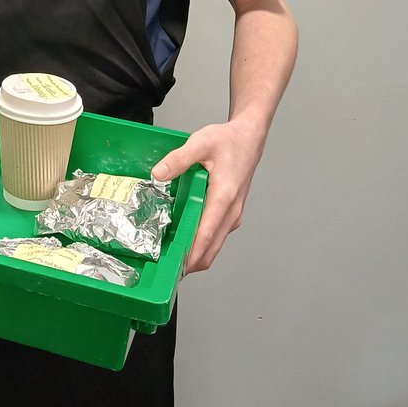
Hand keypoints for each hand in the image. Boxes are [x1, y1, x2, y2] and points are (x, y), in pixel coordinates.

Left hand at [151, 118, 265, 273]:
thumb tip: (158, 174)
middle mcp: (231, 212)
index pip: (206, 235)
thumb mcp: (200, 142)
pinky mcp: (230, 214)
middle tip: (163, 267)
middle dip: (189, 262)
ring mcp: (232, 216)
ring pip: (214, 246)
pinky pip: (215, 236)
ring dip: (195, 254)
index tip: (175, 268)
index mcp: (224, 197)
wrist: (249, 138)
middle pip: (211, 249)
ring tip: (169, 255)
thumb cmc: (228, 141)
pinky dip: (201, 244)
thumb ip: (178, 159)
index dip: (191, 254)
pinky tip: (182, 238)